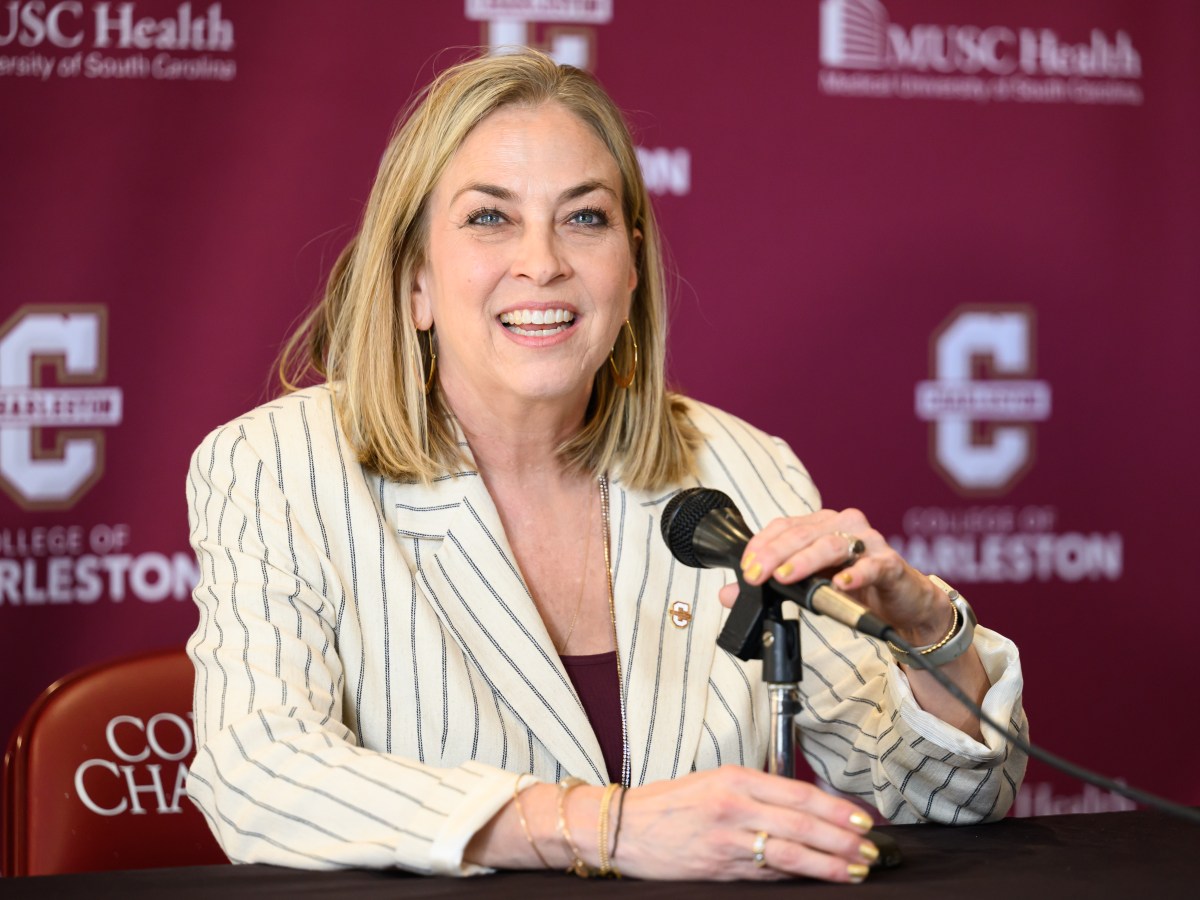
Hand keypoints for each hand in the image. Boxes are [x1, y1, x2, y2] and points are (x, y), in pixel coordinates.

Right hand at [615, 766, 877, 881]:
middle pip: (802, 824)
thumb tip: (802, 807)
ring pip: (791, 853)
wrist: (622, 828)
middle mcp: (734, 807)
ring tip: (855, 870)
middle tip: (871, 850)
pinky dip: (796, 876)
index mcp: (735, 779)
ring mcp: (727, 841)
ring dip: (829, 865)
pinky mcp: (719, 869)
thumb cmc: (667, 804)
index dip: (835, 809)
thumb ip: (754, 791)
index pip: (799, 793)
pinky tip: (816, 880)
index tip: (861, 819)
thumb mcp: (712, 781)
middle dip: (843, 840)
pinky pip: (767, 873)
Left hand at [716, 507, 948, 644]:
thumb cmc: (856, 587)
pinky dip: (856, 574)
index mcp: (820, 525)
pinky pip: (872, 566)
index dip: (762, 545)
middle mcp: (843, 526)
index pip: (784, 526)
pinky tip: (842, 583)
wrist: (903, 603)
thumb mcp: (808, 587)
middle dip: (775, 555)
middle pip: (803, 534)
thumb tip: (728, 595)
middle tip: (757, 576)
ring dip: (806, 561)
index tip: (745, 568)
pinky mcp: (889, 563)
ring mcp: (868, 542)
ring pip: (832, 545)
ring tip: (786, 577)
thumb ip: (770, 588)